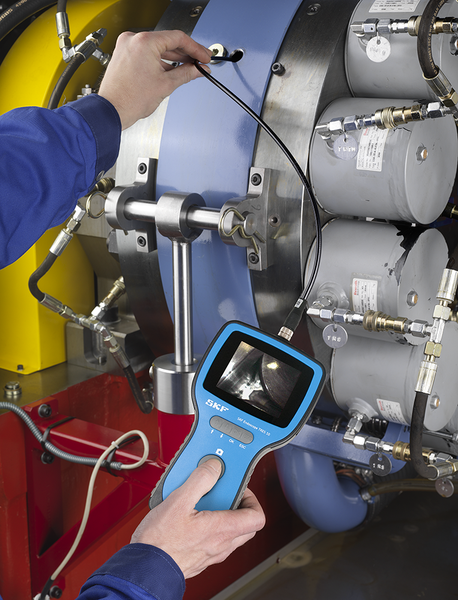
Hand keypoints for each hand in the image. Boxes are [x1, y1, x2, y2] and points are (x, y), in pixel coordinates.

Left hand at [99, 30, 211, 129]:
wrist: (112, 110)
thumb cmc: (130, 99)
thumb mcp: (166, 85)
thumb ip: (186, 73)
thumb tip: (198, 69)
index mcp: (144, 42)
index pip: (178, 38)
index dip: (195, 48)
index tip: (204, 56)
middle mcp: (133, 39)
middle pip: (167, 41)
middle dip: (186, 54)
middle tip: (200, 62)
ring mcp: (127, 46)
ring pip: (157, 48)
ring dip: (174, 58)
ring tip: (188, 68)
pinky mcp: (124, 54)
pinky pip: (147, 53)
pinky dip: (160, 61)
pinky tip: (171, 70)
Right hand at [131, 459, 265, 577]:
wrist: (143, 568)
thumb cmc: (159, 542)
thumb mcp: (179, 500)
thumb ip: (200, 479)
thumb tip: (214, 467)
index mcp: (222, 529)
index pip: (257, 516)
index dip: (252, 498)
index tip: (237, 486)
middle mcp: (220, 544)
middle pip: (245, 523)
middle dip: (237, 504)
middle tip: (220, 491)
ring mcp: (210, 553)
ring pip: (229, 531)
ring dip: (222, 514)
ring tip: (200, 500)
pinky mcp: (198, 557)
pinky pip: (213, 539)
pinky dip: (208, 524)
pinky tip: (189, 515)